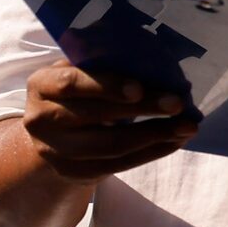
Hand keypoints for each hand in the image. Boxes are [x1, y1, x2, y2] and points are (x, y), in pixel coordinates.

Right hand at [20, 62, 198, 178]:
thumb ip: (100, 60)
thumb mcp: (77, 69)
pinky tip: (173, 141)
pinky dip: (151, 152)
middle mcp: (40, 120)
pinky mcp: (73, 173)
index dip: (106, 86)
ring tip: (187, 126)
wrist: (52, 134)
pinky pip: (119, 165)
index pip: (71, 83)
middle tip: (179, 103)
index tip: (140, 87)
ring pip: (112, 146)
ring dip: (155, 135)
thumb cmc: (76, 90)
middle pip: (97, 117)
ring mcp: (55, 151)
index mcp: (40, 85)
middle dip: (143, 109)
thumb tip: (151, 53)